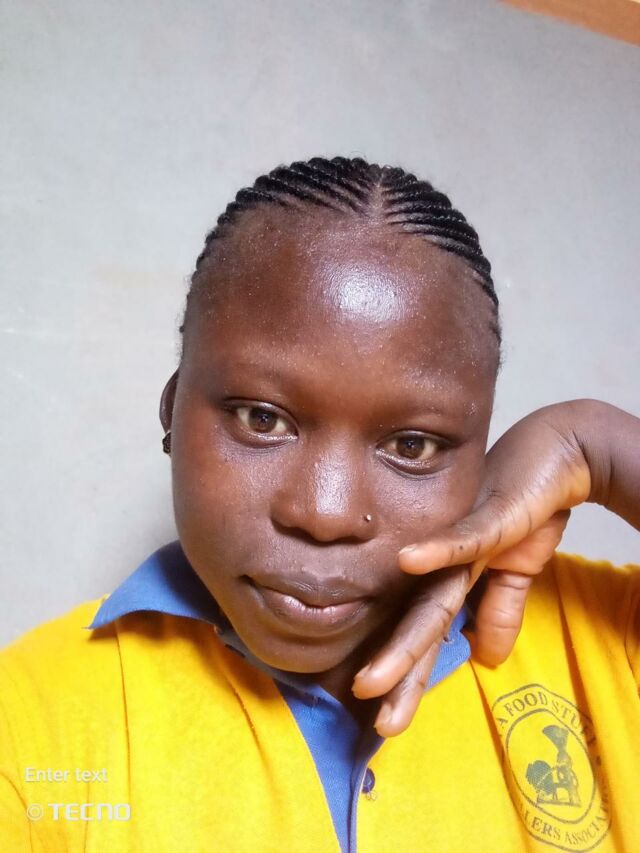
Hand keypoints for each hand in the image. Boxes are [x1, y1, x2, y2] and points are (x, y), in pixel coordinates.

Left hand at [353, 402, 594, 736]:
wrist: (555, 457)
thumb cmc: (526, 509)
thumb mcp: (515, 573)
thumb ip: (497, 613)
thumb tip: (485, 660)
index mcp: (451, 579)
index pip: (425, 638)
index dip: (407, 678)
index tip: (386, 721)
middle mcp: (444, 564)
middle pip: (418, 628)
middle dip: (397, 674)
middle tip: (371, 716)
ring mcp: (460, 541)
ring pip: (430, 599)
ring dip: (402, 640)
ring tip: (370, 680)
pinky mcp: (485, 517)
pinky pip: (460, 538)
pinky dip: (435, 552)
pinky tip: (406, 563)